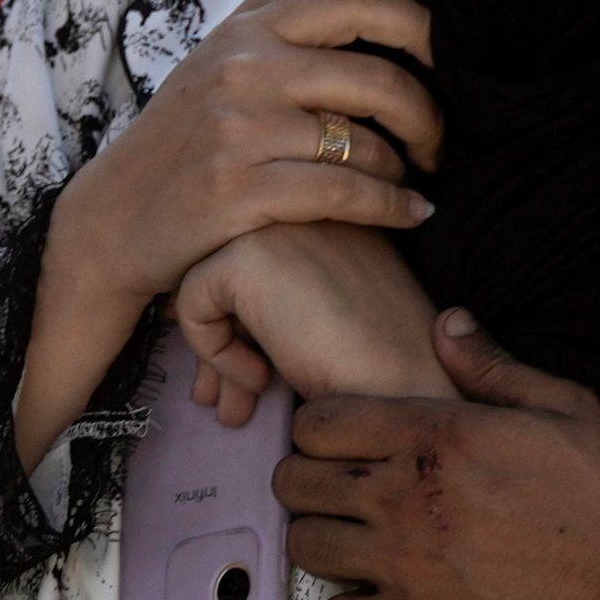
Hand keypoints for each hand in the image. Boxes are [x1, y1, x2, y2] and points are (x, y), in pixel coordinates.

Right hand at [23, 0, 443, 470]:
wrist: (113, 217)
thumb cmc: (184, 140)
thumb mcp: (217, 62)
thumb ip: (276, 25)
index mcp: (248, 28)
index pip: (356, 0)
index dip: (420, 25)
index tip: (448, 59)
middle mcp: (244, 68)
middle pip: (377, 78)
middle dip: (428, 115)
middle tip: (439, 143)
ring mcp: (239, 128)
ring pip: (366, 143)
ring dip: (407, 169)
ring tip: (415, 182)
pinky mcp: (239, 189)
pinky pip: (345, 192)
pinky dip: (391, 206)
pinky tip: (412, 214)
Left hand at [176, 222, 446, 419]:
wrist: (408, 387)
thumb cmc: (385, 367)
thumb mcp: (327, 319)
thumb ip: (277, 309)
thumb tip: (213, 350)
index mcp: (330, 208)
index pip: (254, 250)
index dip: (244, 318)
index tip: (257, 370)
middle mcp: (302, 199)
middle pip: (222, 261)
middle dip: (218, 335)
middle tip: (230, 398)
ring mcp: (275, 219)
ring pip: (199, 275)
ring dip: (213, 349)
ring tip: (244, 400)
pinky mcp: (248, 255)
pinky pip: (192, 301)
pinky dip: (212, 353)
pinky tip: (258, 380)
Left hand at [276, 314, 599, 599]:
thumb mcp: (569, 409)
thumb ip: (494, 367)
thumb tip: (448, 322)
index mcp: (438, 435)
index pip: (316, 422)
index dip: (320, 428)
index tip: (343, 441)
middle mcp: (406, 496)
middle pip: (294, 482)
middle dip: (309, 480)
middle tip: (342, 489)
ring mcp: (406, 565)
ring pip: (305, 548)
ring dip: (324, 541)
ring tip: (358, 541)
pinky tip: (382, 598)